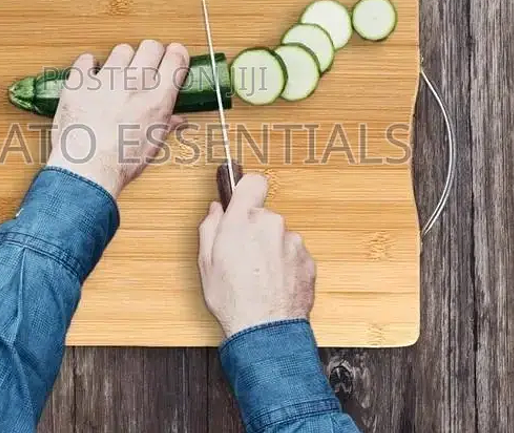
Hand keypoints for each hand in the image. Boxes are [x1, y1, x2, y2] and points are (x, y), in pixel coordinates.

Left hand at [47, 41, 189, 198]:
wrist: (84, 171)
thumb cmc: (119, 163)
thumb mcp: (152, 146)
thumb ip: (165, 125)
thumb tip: (177, 119)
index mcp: (158, 100)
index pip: (176, 59)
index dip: (176, 54)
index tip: (172, 56)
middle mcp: (135, 83)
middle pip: (151, 46)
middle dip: (150, 53)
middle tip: (144, 66)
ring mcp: (106, 79)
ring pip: (122, 50)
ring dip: (121, 60)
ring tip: (116, 77)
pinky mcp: (80, 81)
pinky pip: (88, 59)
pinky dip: (89, 66)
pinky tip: (91, 78)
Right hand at [198, 174, 315, 337]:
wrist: (265, 331)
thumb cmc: (233, 300)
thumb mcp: (205, 262)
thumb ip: (210, 226)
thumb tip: (216, 210)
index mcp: (243, 219)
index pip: (253, 182)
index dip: (247, 190)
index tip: (243, 200)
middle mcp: (271, 224)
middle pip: (264, 215)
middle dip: (255, 229)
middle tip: (243, 255)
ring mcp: (292, 242)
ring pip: (279, 236)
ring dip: (271, 249)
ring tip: (260, 276)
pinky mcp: (308, 260)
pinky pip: (294, 254)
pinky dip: (285, 265)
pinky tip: (274, 284)